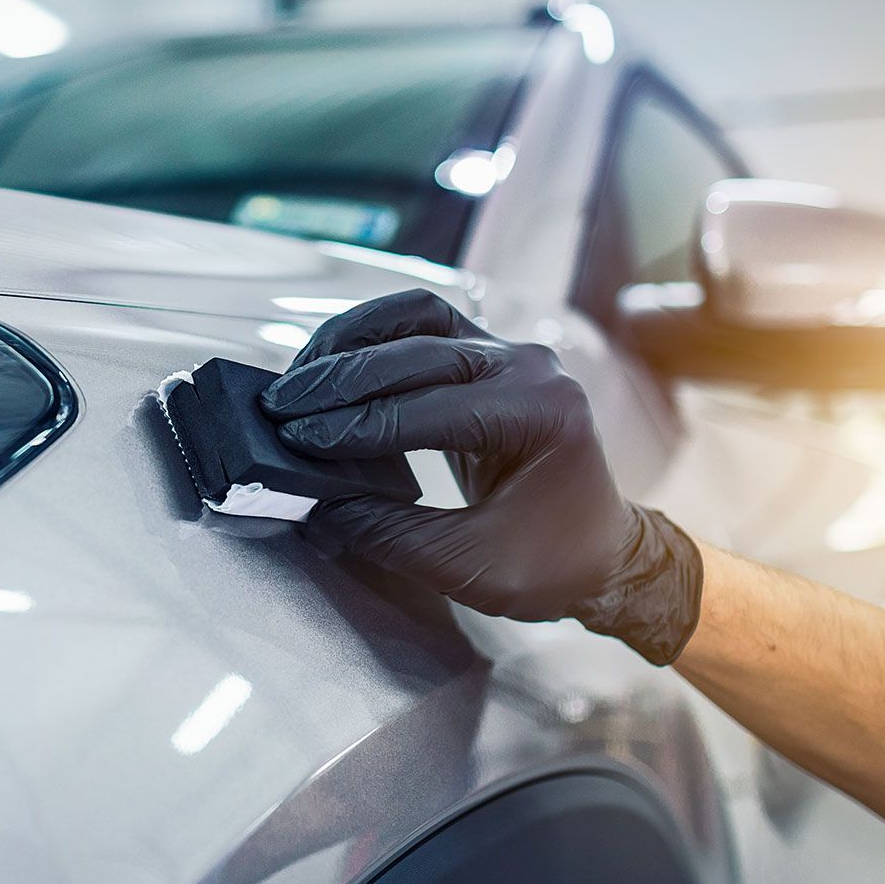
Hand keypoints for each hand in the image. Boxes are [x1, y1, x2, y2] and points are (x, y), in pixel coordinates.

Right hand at [260, 289, 701, 664]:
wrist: (601, 553)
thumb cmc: (551, 564)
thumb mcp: (469, 566)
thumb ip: (389, 533)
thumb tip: (317, 503)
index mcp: (541, 413)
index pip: (431, 409)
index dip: (358, 426)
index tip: (300, 440)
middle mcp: (530, 367)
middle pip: (419, 352)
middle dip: (342, 381)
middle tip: (283, 409)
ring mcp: (509, 353)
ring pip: (417, 317)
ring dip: (353, 340)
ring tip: (300, 375)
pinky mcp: (487, 355)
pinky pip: (423, 324)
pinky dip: (372, 335)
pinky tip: (331, 360)